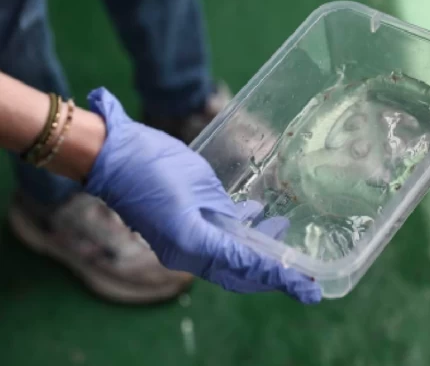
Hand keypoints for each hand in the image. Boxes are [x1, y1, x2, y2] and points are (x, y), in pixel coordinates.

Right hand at [83, 88, 320, 303]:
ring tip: (284, 232)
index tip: (304, 285)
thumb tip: (247, 231)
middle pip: (240, 274)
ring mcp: (183, 245)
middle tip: (305, 281)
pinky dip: (240, 237)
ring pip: (231, 261)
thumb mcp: (200, 185)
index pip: (246, 264)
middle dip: (273, 276)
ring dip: (259, 253)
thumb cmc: (154, 165)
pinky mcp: (182, 231)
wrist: (114, 156)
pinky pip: (218, 243)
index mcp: (194, 243)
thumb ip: (226, 213)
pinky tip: (258, 218)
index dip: (279, 274)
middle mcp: (189, 253)